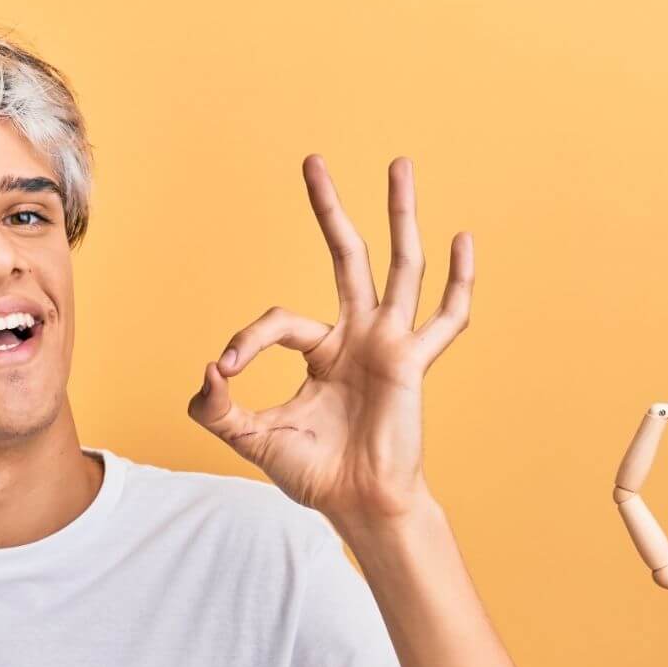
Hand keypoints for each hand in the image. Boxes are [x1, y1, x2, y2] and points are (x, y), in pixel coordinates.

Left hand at [187, 156, 471, 532]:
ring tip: (398, 164)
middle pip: (344, 257)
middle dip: (328, 210)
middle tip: (312, 162)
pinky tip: (462, 240)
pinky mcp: (412, 362)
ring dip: (399, 214)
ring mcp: (389, 344)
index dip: (245, 341)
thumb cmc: (313, 474)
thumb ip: (217, 409)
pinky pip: (445, 318)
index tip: (223, 371)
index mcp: (321, 353)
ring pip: (398, 266)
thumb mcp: (251, 437)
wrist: (356, 504)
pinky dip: (457, 282)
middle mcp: (357, 338)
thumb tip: (205, 373)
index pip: (278, 321)